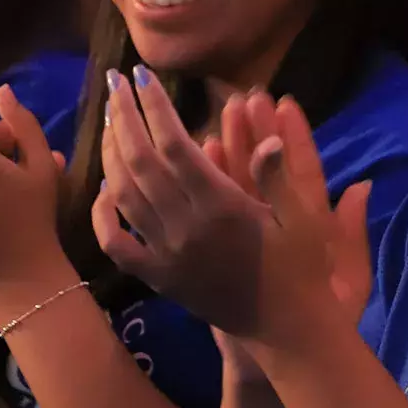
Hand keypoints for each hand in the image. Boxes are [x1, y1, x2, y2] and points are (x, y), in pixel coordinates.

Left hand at [94, 70, 369, 339]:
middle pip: (140, 162)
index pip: (175, 145)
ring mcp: (167, 255)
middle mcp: (186, 228)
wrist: (287, 331)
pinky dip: (102, 213)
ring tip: (111, 121)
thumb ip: (281, 176)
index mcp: (222, 207)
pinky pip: (117, 244)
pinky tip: (102, 187)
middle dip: (124, 118)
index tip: (142, 76)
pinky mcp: (159, 278)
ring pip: (123, 195)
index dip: (154, 106)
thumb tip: (269, 136)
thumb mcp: (305, 220)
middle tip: (116, 83)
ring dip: (111, 154)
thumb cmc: (303, 269)